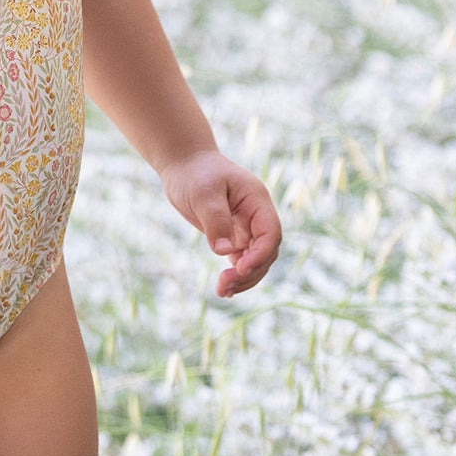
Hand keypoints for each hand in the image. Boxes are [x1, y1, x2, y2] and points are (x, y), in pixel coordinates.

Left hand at [160, 148, 281, 296]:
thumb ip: (216, 220)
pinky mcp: (233, 236)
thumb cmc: (195, 173)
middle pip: (266, 252)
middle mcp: (257, 216)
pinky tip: (224, 290)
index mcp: (257, 201)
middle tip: (225, 285)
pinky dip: (235, 276)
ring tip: (222, 291)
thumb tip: (225, 251)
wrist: (185, 164)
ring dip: (243, 279)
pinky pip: (241, 260)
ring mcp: (247, 228)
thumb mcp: (204, 193)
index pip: (270, 233)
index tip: (240, 268)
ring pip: (255, 260)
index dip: (260, 254)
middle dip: (250, 272)